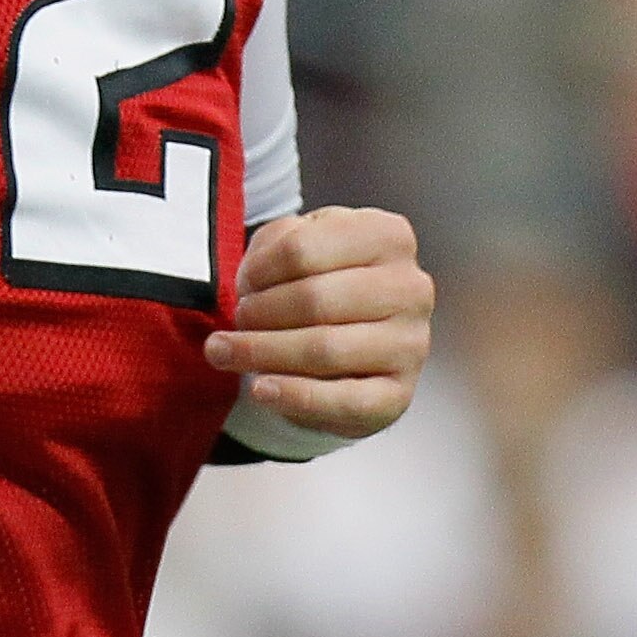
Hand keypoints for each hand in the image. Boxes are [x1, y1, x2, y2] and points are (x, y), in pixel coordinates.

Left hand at [204, 206, 432, 440]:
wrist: (351, 342)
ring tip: (225, 352)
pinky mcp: (399, 394)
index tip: (240, 285)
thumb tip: (251, 281)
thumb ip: (276, 246)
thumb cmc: (322, 280)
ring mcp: (411, 344)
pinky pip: (342, 401)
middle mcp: (410, 287)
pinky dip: (294, 396)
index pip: (303, 248)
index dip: (259, 270)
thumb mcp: (300, 242)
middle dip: (258, 314)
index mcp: (388, 236)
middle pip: (313, 300)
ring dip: (262, 353)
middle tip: (233, 322)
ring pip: (324, 350)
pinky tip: (260, 389)